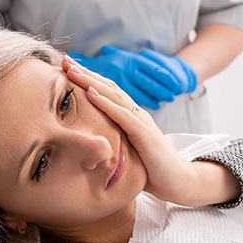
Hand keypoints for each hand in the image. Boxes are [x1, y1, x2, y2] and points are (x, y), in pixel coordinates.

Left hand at [62, 56, 237, 204]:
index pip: (108, 94)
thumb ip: (113, 144)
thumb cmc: (153, 172)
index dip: (88, 81)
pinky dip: (105, 103)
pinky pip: (122, 115)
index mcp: (132, 119)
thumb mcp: (128, 153)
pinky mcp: (145, 134)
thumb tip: (90, 146)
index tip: (67, 71)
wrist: (178, 181)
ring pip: (113, 96)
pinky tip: (90, 93)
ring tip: (72, 70)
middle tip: (64, 61)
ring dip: (91, 82)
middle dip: (86, 74)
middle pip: (109, 88)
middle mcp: (137, 115)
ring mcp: (142, 123)